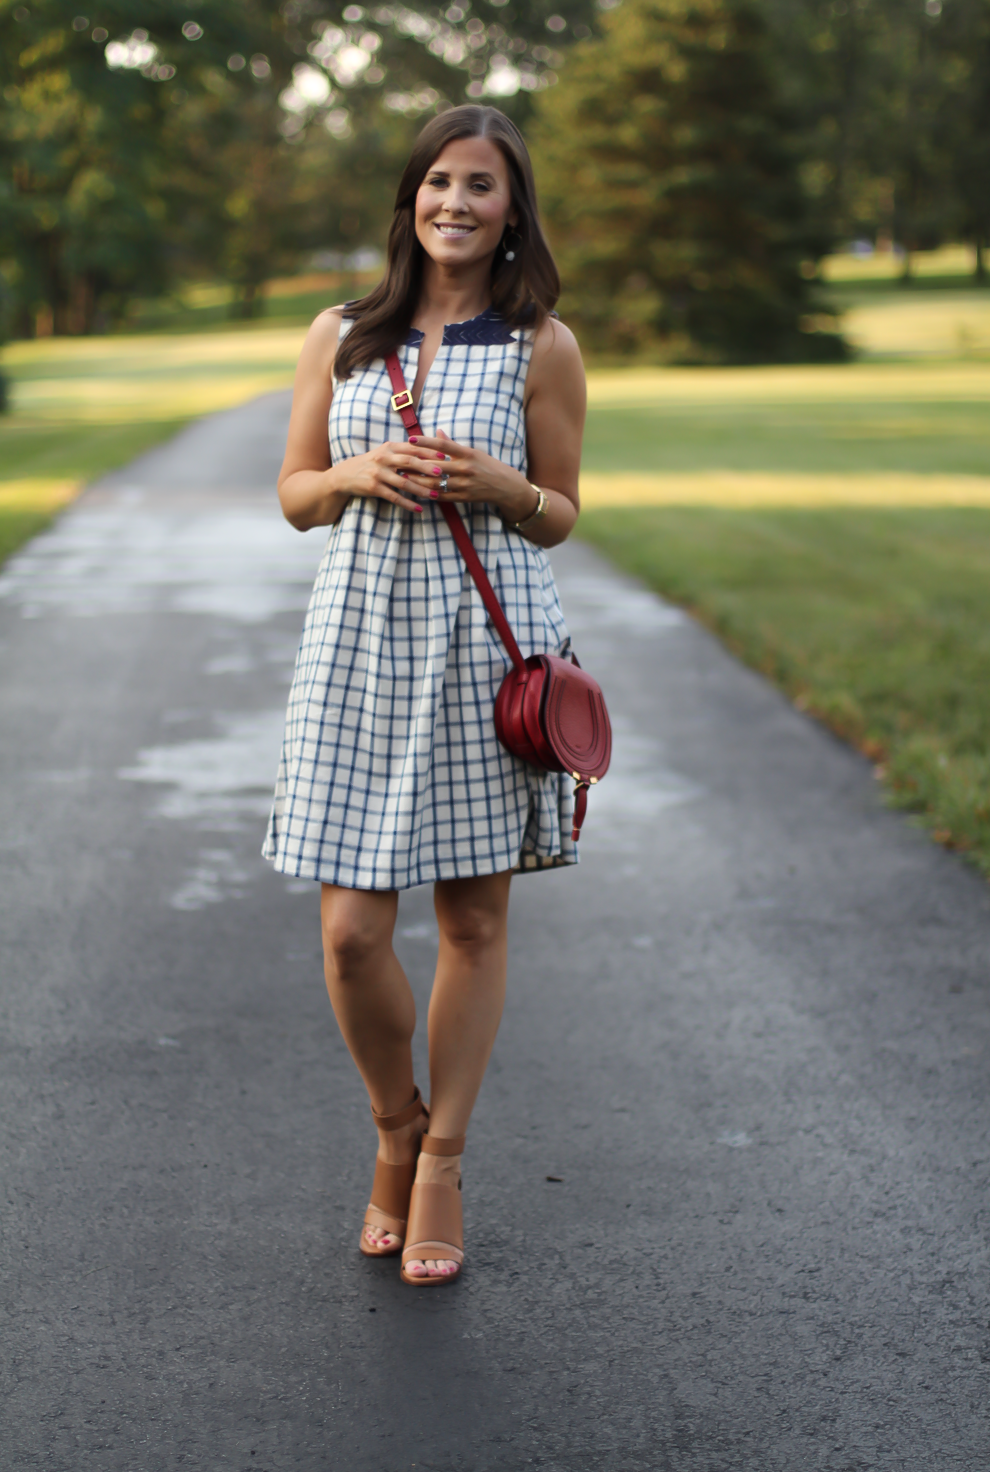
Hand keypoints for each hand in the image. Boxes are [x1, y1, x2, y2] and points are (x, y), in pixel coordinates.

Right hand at [331, 439, 446, 513]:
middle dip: (427, 468)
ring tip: (436, 495)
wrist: (345, 475)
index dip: (429, 452)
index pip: (412, 448)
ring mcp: (378, 473)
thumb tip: (429, 452)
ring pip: (404, 482)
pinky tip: (419, 509)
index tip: (445, 456)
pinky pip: (395, 497)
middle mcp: (384, 458)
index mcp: (389, 447)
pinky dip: (408, 503)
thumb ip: (403, 452)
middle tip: (442, 474)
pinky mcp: (374, 488)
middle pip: (410, 462)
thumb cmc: (371, 463)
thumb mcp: (385, 453)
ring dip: (421, 490)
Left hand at [407, 431, 536, 521]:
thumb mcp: (473, 452)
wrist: (505, 486)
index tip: (410, 438)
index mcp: (467, 453)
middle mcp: (465, 468)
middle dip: (415, 464)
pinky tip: (418, 491)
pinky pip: (442, 496)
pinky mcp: (464, 497)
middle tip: (399, 461)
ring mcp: (464, 484)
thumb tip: (437, 431)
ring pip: (435, 483)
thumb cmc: (487, 465)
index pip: (442, 445)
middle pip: (435, 465)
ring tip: (404, 478)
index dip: (425, 441)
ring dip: (418, 481)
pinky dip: (429, 494)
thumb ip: (452, 444)